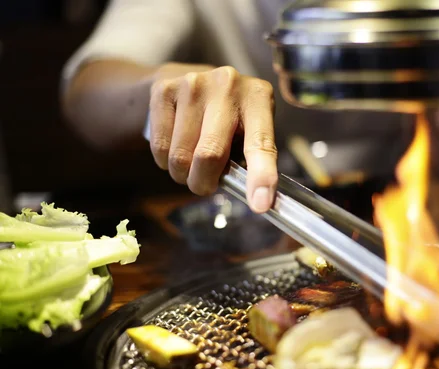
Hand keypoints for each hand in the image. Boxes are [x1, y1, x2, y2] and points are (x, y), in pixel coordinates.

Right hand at [148, 63, 277, 212]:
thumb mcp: (249, 129)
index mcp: (258, 98)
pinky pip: (160, 147)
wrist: (190, 76)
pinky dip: (165, 162)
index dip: (261, 177)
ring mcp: (193, 84)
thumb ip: (251, 159)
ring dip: (183, 174)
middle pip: (210, 155)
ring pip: (181, 156)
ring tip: (190, 164)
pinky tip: (174, 149)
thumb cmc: (228, 116)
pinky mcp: (164, 90)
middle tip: (204, 185)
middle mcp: (228, 85)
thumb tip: (253, 199)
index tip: (260, 205)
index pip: (260, 144)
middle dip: (203, 182)